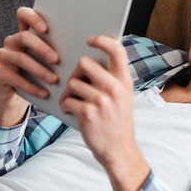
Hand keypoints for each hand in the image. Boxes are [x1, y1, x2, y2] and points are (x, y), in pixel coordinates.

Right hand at [0, 7, 59, 126]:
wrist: (14, 95)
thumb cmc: (38, 74)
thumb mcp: (47, 61)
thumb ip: (58, 50)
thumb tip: (83, 46)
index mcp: (24, 33)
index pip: (23, 14)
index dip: (33, 18)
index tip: (45, 29)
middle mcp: (12, 41)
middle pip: (24, 37)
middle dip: (42, 48)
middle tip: (56, 60)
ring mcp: (3, 56)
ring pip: (21, 58)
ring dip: (40, 70)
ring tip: (54, 80)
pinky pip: (15, 78)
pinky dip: (32, 87)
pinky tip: (44, 93)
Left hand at [59, 35, 149, 190]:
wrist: (119, 149)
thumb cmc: (118, 121)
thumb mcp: (124, 96)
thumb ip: (112, 78)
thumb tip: (92, 60)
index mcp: (124, 80)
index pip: (116, 50)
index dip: (102, 40)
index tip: (90, 40)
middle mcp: (114, 88)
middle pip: (85, 63)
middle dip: (76, 73)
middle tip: (76, 84)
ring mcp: (101, 100)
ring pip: (73, 83)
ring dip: (68, 93)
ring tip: (72, 102)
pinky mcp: (88, 113)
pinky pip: (68, 100)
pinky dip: (66, 106)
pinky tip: (71, 112)